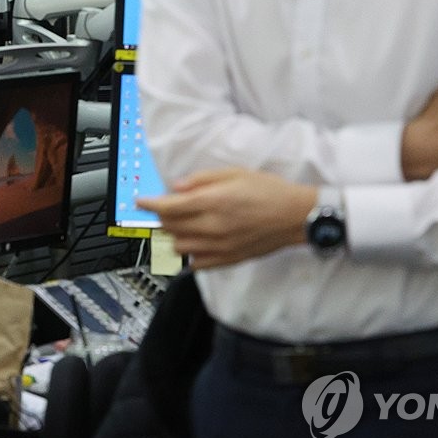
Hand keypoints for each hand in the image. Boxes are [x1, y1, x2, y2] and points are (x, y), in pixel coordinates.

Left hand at [136, 168, 316, 269]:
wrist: (296, 216)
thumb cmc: (270, 192)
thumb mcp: (234, 174)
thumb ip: (202, 179)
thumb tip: (177, 186)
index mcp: (213, 202)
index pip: (168, 207)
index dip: (149, 204)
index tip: (141, 202)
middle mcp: (213, 226)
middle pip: (170, 227)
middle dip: (161, 218)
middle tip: (164, 209)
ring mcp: (220, 246)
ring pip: (179, 247)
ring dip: (173, 236)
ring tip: (181, 225)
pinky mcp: (228, 259)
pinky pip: (197, 264)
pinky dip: (190, 255)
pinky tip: (196, 243)